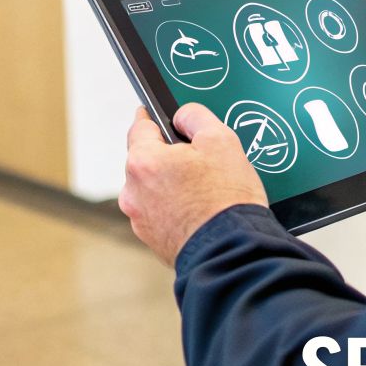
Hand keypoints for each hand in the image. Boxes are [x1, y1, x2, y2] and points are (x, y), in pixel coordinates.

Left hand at [120, 105, 267, 267]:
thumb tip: (182, 116)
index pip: (140, 127)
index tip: (151, 113)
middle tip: (200, 162)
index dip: (151, 117)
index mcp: (143, 162)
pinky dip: (175, 208)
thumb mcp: (221, 140)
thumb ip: (195, 117)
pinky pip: (160, 212)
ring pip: (153, 188)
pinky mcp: (152, 239)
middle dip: (168, 157)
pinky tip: (200, 210)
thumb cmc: (226, 201)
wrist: (232, 252)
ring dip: (171, 184)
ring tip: (204, 191)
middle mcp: (133, 191)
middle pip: (147, 160)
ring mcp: (140, 219)